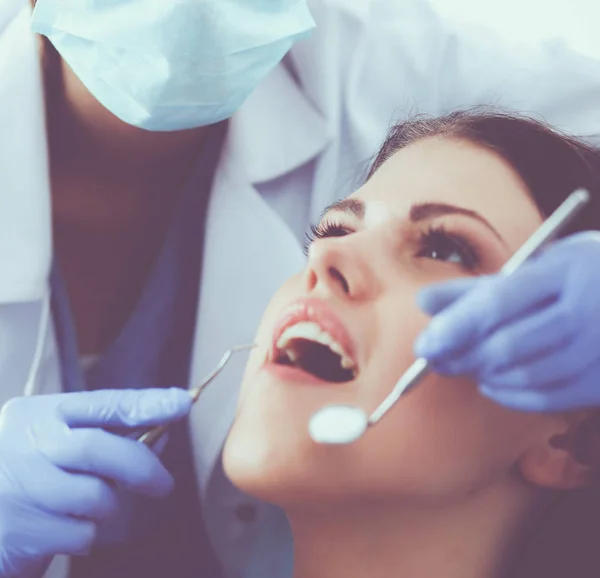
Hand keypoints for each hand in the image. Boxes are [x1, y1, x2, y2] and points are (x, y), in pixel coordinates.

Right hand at [0, 388, 191, 577]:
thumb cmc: (30, 480)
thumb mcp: (61, 448)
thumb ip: (106, 439)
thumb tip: (162, 436)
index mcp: (36, 414)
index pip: (103, 403)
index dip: (147, 403)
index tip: (183, 403)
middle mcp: (21, 442)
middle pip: (98, 448)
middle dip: (140, 467)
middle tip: (164, 485)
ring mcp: (16, 486)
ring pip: (94, 495)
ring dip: (107, 507)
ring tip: (86, 508)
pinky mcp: (18, 529)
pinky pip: (80, 532)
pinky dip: (85, 534)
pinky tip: (62, 529)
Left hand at [414, 232, 599, 411]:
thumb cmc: (581, 279)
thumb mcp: (538, 269)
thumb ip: (480, 287)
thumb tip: (424, 301)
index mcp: (566, 269)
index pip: (498, 302)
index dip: (455, 327)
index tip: (424, 345)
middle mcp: (589, 308)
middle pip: (508, 344)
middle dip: (462, 357)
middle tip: (435, 360)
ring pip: (525, 375)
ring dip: (483, 375)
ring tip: (463, 366)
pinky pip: (548, 399)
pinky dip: (510, 396)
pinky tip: (491, 384)